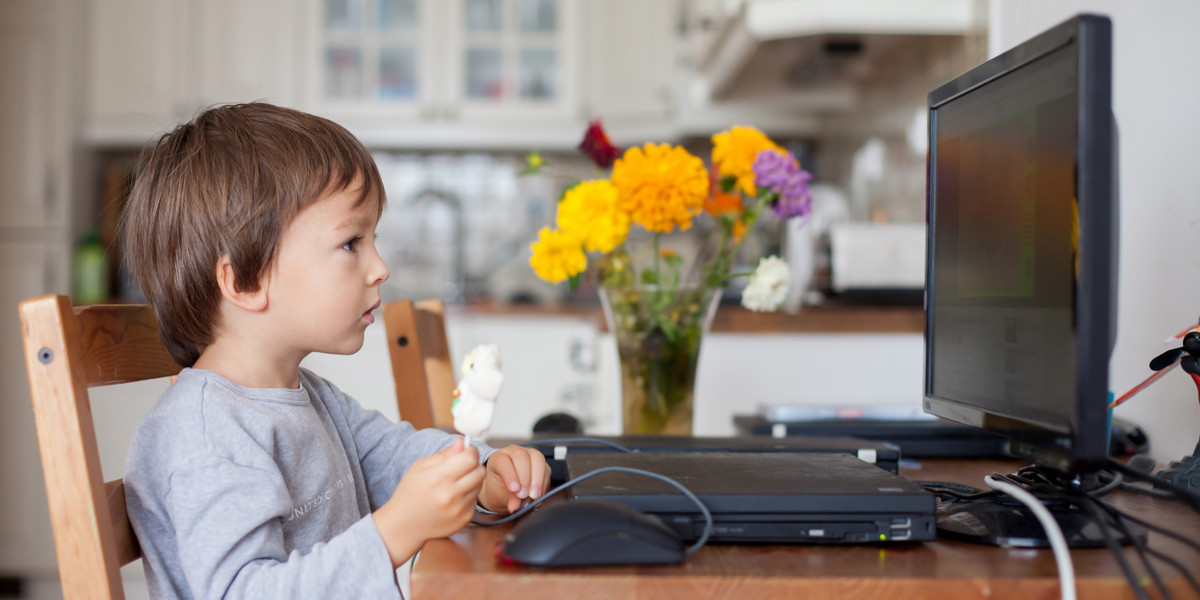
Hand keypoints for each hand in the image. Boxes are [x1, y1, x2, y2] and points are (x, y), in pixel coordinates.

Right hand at [373, 437, 484, 566]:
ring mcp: (458, 509)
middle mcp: (450, 495)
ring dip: (471, 480)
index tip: (466, 451)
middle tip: (461, 467)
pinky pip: (475, 500)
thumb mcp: (420, 467)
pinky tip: (453, 499)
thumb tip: (463, 442)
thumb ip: (444, 454)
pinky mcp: (464, 520)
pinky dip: (467, 496)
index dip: (470, 451)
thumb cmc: (410, 493)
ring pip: (479, 485)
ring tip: (454, 484)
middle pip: (479, 471)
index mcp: (437, 478)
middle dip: (473, 465)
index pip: (469, 458)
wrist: (404, 526)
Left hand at [478, 445, 550, 513]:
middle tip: (524, 495)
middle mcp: (513, 452)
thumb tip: (516, 506)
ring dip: (537, 479)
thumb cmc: (500, 490)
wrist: (506, 490)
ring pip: (536, 458)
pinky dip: (543, 483)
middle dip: (524, 477)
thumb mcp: (500, 496)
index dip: (509, 475)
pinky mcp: (540, 462)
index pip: (502, 461)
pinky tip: (539, 494)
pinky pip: (546, 469)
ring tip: (534, 496)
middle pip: (521, 456)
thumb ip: (508, 499)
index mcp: (498, 458)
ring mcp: (528, 455)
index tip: (514, 490)